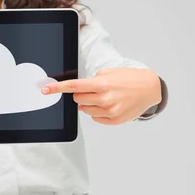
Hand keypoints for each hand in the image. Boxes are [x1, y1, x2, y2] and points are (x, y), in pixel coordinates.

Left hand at [41, 68, 161, 124]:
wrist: (149, 89)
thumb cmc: (128, 78)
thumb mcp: (109, 73)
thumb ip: (91, 81)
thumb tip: (78, 93)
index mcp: (102, 84)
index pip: (74, 86)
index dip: (57, 88)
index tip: (44, 89)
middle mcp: (105, 99)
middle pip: (77, 99)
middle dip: (81, 94)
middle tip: (94, 89)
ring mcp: (110, 112)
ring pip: (85, 109)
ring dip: (90, 103)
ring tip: (105, 97)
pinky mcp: (114, 121)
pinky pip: (95, 118)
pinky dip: (98, 111)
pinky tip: (110, 105)